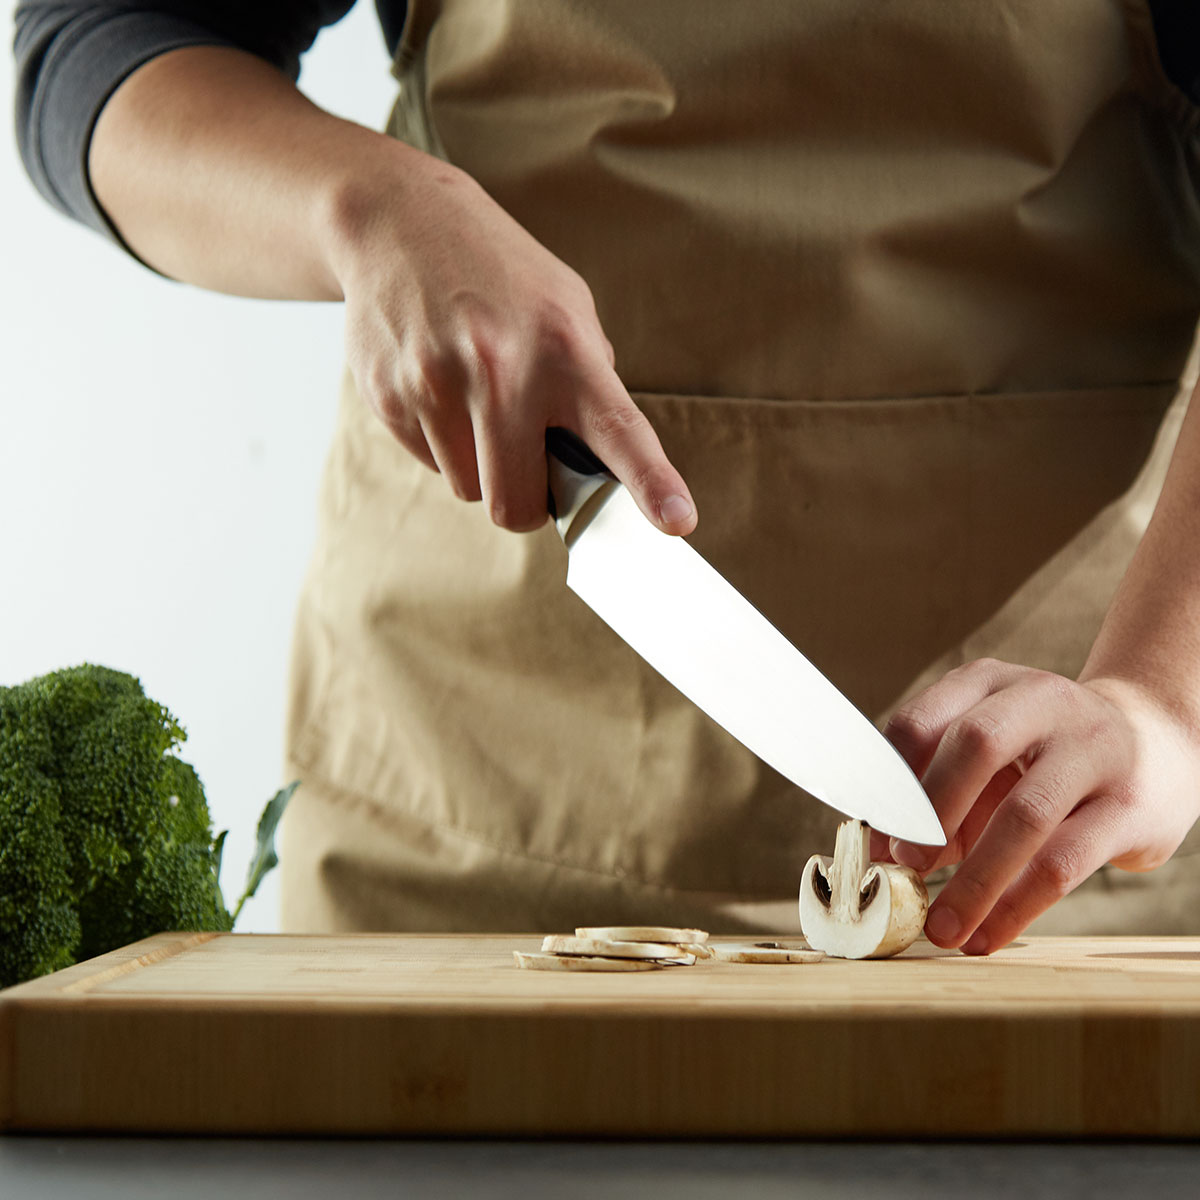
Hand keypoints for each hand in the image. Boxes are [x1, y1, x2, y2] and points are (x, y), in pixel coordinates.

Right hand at [329, 152, 696, 534]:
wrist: (399, 219)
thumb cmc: (498, 272)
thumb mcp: (565, 306)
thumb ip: (591, 382)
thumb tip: (603, 462)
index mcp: (563, 348)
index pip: (617, 431)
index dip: (651, 484)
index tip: (677, 523)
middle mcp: (500, 369)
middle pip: (514, 504)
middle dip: (525, 501)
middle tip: (527, 462)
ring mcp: (436, 384)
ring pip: (468, 489)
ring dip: (479, 465)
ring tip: (474, 400)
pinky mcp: (387, 396)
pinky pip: (429, 465)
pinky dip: (441, 444)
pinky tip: (439, 387)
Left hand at [880, 659, 1199, 954]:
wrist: (1156, 744)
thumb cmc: (1042, 757)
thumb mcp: (988, 751)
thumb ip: (937, 789)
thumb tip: (884, 854)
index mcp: (986, 683)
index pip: (919, 722)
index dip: (888, 784)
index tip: (873, 839)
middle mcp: (1040, 701)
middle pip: (975, 744)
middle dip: (930, 812)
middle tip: (906, 867)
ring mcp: (1091, 749)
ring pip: (1023, 815)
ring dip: (974, 880)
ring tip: (943, 928)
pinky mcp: (1128, 804)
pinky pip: (1064, 863)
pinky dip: (1016, 906)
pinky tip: (988, 935)